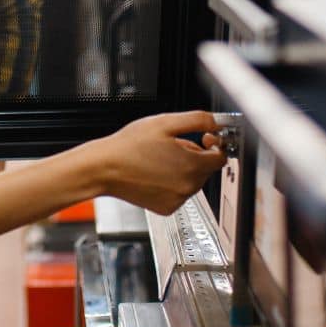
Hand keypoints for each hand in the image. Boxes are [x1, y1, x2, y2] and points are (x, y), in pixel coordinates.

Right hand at [89, 112, 226, 214]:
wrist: (105, 168)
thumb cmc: (129, 146)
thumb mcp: (165, 122)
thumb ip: (197, 119)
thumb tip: (216, 121)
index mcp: (192, 165)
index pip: (220, 157)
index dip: (214, 144)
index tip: (205, 138)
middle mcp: (188, 186)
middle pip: (207, 169)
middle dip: (196, 154)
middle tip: (174, 144)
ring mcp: (177, 200)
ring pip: (193, 181)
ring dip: (184, 168)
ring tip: (160, 157)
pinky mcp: (166, 208)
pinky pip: (179, 193)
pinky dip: (173, 183)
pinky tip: (156, 172)